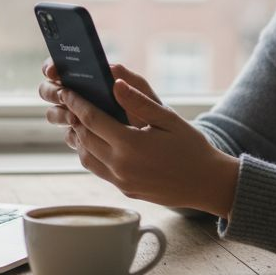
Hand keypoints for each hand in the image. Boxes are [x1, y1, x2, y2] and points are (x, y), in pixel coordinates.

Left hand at [43, 67, 239, 218]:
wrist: (207, 184)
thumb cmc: (192, 147)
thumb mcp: (168, 119)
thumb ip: (139, 102)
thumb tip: (114, 84)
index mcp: (130, 145)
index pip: (91, 119)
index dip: (76, 103)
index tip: (67, 91)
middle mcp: (121, 166)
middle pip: (84, 138)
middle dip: (75, 119)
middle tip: (71, 103)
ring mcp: (121, 181)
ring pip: (86, 158)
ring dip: (80, 139)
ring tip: (81, 122)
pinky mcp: (125, 190)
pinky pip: (99, 170)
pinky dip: (91, 155)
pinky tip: (98, 142)